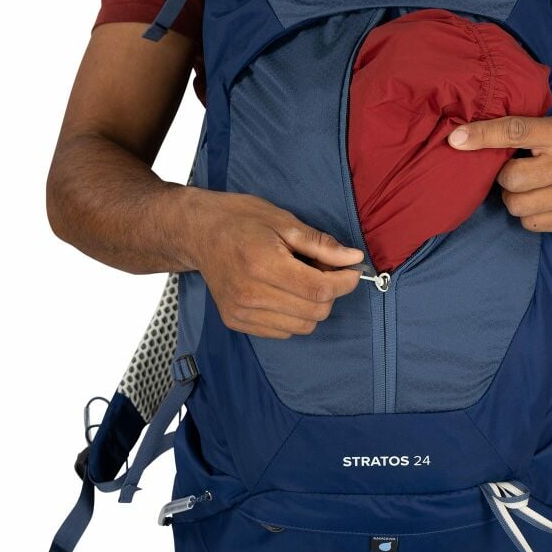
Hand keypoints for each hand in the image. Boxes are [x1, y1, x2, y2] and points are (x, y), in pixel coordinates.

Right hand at [182, 190, 364, 337]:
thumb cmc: (241, 219)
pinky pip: (282, 331)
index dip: (345, 282)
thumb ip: (321, 244)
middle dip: (331, 293)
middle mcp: (250, 294)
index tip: (353, 271)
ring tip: (302, 280)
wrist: (198, 231)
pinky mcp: (235, 322)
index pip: (319, 290)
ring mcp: (241, 312)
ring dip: (313, 306)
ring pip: (302, 327)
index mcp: (263, 264)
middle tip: (325, 269)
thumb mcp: (284, 221)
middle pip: (315, 312)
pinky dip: (294, 316)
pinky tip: (285, 292)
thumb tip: (353, 259)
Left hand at [447, 116, 551, 231]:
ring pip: (516, 205)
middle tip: (518, 169)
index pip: (515, 131)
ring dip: (514, 197)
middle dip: (505, 176)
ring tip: (531, 186)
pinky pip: (529, 224)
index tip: (455, 140)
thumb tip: (463, 138)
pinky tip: (543, 200)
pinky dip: (528, 214)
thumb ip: (519, 129)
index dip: (482, 136)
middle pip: (510, 178)